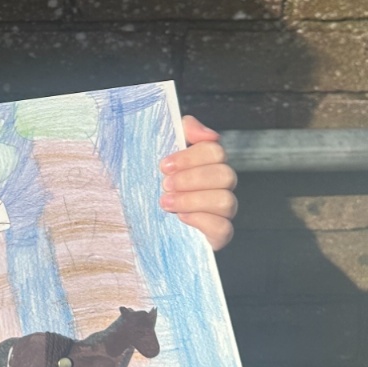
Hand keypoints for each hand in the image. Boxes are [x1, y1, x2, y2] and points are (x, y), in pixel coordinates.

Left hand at [159, 115, 237, 250]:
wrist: (141, 221)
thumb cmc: (151, 183)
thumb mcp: (160, 153)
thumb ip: (182, 132)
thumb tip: (202, 131)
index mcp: (208, 164)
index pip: (215, 150)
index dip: (190, 157)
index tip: (164, 166)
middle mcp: (221, 186)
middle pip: (226, 174)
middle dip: (191, 179)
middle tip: (165, 185)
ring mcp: (222, 212)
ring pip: (226, 201)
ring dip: (192, 200)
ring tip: (166, 203)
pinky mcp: (218, 235)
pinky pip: (224, 227)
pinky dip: (202, 220)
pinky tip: (181, 218)